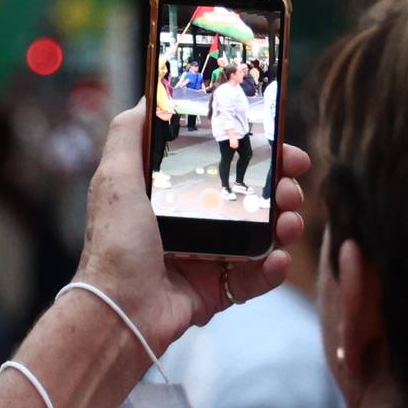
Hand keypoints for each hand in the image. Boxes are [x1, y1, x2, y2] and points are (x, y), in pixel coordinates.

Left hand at [74, 108, 305, 350]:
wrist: (119, 310)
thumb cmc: (114, 244)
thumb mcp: (114, 177)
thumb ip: (128, 135)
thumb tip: (147, 97)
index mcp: (170, 193)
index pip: (222, 162)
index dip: (253, 151)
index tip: (280, 143)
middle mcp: (190, 221)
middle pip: (248, 195)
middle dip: (279, 187)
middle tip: (293, 185)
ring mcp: (206, 256)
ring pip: (260, 234)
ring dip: (284, 224)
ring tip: (290, 222)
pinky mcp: (216, 290)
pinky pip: (256, 276)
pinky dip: (273, 268)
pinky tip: (279, 259)